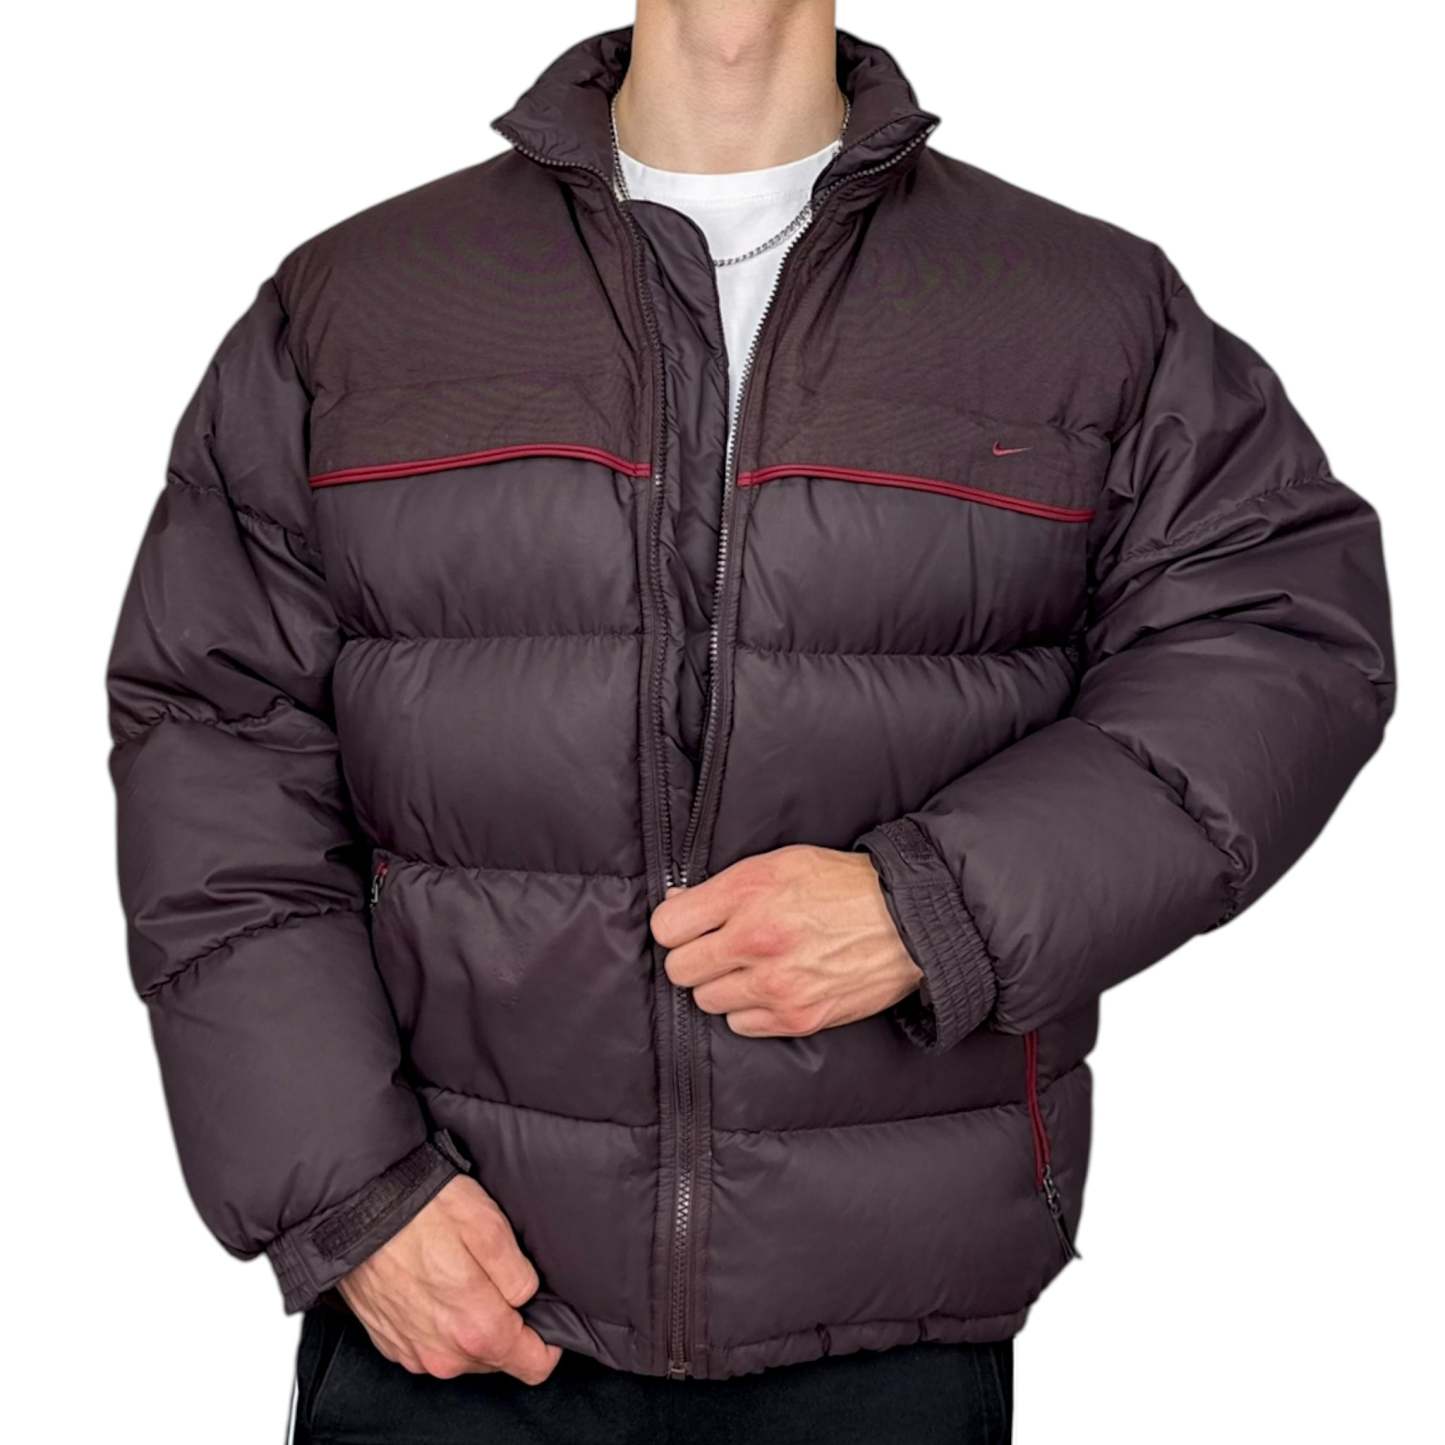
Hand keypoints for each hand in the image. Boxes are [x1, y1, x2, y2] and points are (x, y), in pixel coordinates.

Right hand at [338, 1176, 560, 1384]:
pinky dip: (439, 1323)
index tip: (544, 1314)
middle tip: (495, 1278)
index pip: (533, 1364)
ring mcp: (414, 1353)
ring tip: (461, 1275)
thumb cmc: (422, 1212)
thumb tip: (529, 1299)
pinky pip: (431, 1345)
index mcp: (476, 1328)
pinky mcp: (391, 1343)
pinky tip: (433, 1284)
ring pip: (464, 1353)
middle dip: (506, 1325)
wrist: (356, 1209)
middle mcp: (444, 1354)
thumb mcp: (490, 1228)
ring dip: (471, 1324)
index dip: (547, 1340)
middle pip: (498, 1357)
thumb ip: (518, 1275)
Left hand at [651, 844, 923, 1036]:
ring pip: (707, 1000)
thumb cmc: (842, 886)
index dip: (676, 926)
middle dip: (694, 958)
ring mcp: (775, 984)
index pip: (666, 927)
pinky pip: (740, 1025)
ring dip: (722, 985)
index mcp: (746, 893)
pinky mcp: (796, 1017)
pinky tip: (771, 988)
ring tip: (751, 967)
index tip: (690, 926)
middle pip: (680, 969)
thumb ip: (724, 886)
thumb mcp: (779, 863)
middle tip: (719, 949)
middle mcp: (755, 940)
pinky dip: (749, 1010)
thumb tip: (677, 906)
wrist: (906, 921)